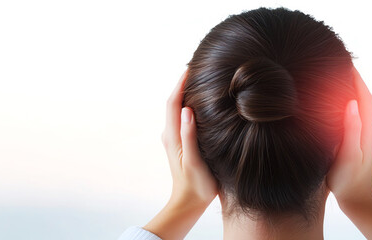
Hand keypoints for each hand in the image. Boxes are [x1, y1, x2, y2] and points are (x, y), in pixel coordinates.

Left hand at [143, 70, 217, 239]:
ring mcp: (175, 139)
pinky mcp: (181, 143)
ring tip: (199, 80)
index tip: (190, 68)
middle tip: (196, 67)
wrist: (189, 204)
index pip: (173, 103)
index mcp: (173, 137)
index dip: (180, 84)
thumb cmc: (196, 185)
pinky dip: (189, 105)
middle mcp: (171, 135)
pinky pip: (183, 118)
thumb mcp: (194, 161)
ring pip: (178, 110)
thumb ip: (189, 136)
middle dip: (182, 84)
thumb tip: (186, 110)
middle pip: (173, 103)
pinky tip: (200, 103)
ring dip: (185, 94)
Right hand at [326, 66, 371, 239]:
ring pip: (358, 104)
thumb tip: (352, 103)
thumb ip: (351, 130)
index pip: (364, 96)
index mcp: (368, 130)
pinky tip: (332, 101)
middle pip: (362, 96)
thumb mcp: (348, 156)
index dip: (355, 77)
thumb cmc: (348, 180)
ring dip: (349, 89)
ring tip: (334, 75)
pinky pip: (354, 114)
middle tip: (336, 62)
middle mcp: (370, 129)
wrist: (357, 200)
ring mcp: (366, 134)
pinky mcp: (359, 140)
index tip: (343, 60)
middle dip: (352, 78)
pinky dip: (345, 102)